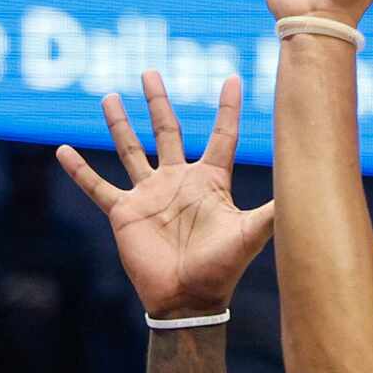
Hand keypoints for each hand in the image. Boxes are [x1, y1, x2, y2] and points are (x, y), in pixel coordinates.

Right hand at [56, 72, 270, 318]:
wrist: (187, 300)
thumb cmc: (221, 269)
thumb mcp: (252, 233)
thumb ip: (275, 208)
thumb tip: (311, 184)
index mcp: (209, 182)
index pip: (221, 136)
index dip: (227, 109)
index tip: (232, 79)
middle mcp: (178, 182)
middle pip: (167, 131)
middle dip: (159, 102)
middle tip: (150, 71)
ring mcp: (149, 196)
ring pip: (131, 150)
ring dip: (119, 124)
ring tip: (108, 95)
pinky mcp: (124, 213)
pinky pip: (97, 187)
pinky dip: (80, 170)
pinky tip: (62, 150)